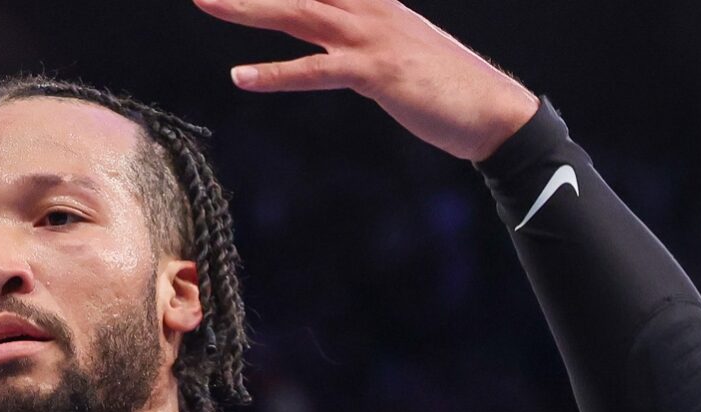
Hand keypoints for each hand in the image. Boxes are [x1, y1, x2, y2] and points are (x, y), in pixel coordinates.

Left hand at [193, 0, 540, 160]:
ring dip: (248, 7)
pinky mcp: (376, 71)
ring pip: (299, 13)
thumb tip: (341, 42)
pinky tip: (241, 76)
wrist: (494, 112)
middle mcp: (369, 9)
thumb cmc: (447, 87)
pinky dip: (276, 73)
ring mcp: (372, 37)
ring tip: (205, 1)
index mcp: (373, 2)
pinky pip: (316, 70)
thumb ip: (364, 40)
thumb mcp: (400, 51)